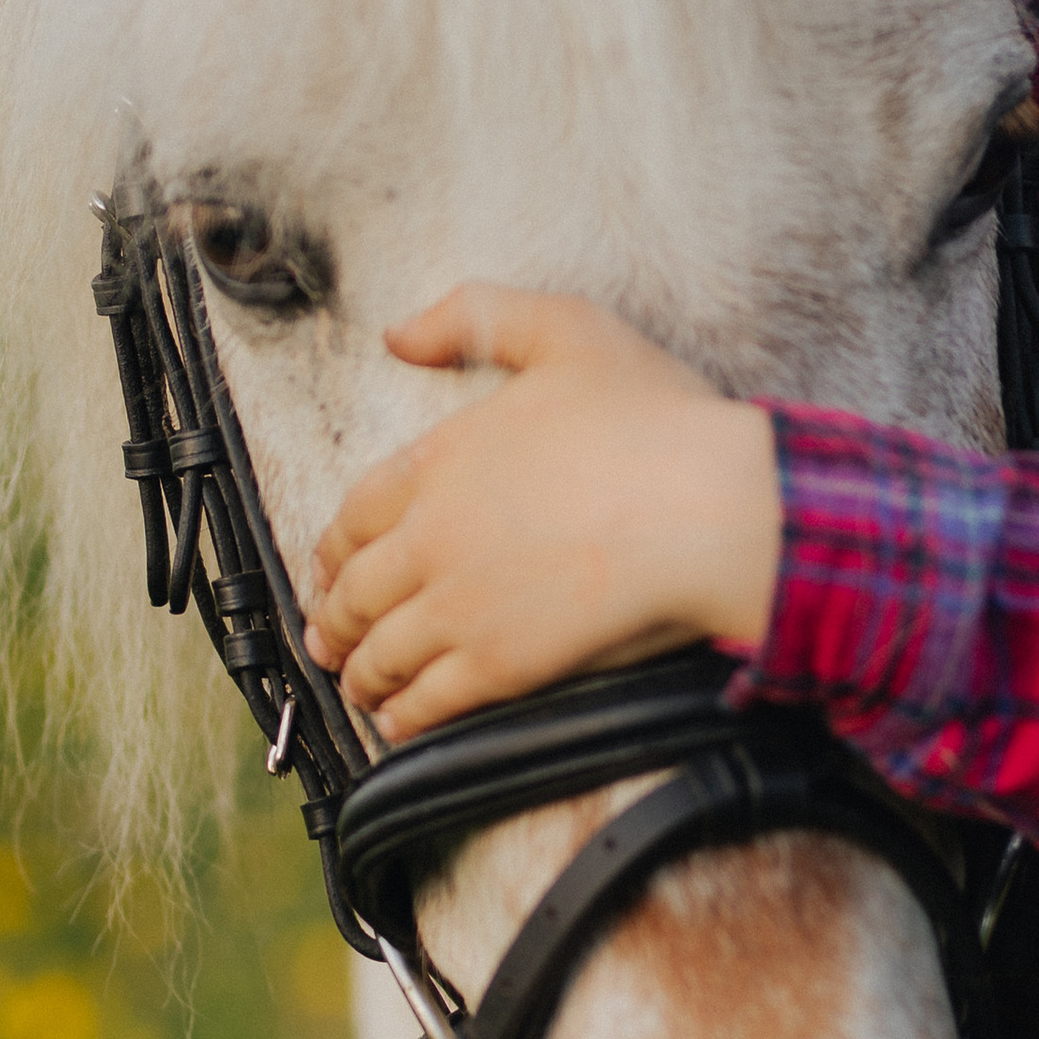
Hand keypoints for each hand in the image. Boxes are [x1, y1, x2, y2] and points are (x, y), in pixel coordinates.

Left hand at [302, 288, 782, 742]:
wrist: (711, 507)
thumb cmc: (655, 419)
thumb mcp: (565, 330)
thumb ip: (475, 316)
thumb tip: (399, 335)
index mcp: (441, 459)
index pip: (355, 513)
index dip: (333, 549)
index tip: (329, 568)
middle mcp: (433, 535)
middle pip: (355, 589)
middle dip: (334, 619)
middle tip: (327, 639)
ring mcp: (461, 605)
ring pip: (382, 650)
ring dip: (361, 673)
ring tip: (360, 687)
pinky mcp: (501, 664)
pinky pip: (429, 700)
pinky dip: (403, 715)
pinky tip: (399, 723)